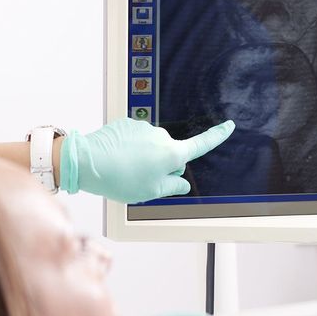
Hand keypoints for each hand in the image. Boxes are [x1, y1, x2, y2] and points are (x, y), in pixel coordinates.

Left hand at [60, 118, 234, 203]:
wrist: (88, 161)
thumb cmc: (120, 179)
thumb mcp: (150, 192)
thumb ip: (172, 187)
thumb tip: (183, 184)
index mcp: (172, 154)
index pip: (201, 144)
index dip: (217, 136)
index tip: (228, 126)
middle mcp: (161, 137)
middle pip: (171, 152)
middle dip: (162, 164)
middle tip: (143, 179)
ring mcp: (144, 128)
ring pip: (151, 146)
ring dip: (144, 157)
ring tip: (125, 170)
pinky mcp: (127, 124)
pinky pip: (135, 138)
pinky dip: (130, 149)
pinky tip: (117, 158)